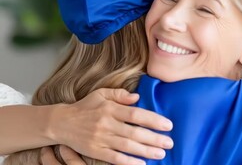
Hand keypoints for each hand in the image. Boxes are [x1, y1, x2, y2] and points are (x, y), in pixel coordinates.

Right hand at [48, 88, 172, 164]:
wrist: (61, 122)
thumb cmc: (85, 107)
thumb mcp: (101, 94)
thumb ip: (119, 94)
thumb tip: (137, 97)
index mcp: (110, 109)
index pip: (136, 114)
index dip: (153, 120)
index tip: (168, 125)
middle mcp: (106, 123)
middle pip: (134, 132)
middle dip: (154, 138)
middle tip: (170, 142)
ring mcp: (100, 138)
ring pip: (127, 146)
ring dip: (146, 150)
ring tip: (161, 153)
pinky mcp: (95, 151)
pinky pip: (114, 158)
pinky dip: (128, 162)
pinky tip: (141, 164)